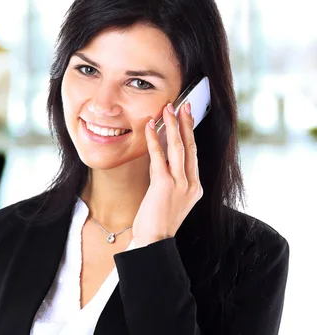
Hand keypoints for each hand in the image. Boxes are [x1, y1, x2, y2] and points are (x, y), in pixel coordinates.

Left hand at [133, 102, 202, 247]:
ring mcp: (181, 185)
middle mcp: (192, 185)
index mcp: (195, 188)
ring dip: (173, 126)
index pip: (193, 155)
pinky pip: (159, 157)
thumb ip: (170, 179)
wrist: (154, 242)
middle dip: (186, 123)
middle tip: (184, 104)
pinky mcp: (165, 186)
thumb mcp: (169, 199)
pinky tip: (151, 127)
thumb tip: (162, 155)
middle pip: (190, 147)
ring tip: (168, 109)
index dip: (190, 133)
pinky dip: (155, 140)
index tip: (187, 116)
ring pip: (179, 148)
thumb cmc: (157, 222)